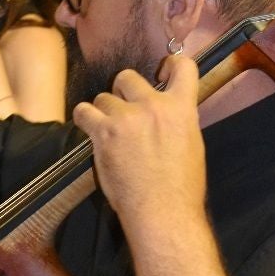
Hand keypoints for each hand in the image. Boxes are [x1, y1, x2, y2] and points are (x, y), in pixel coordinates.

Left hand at [72, 55, 206, 237]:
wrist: (163, 212)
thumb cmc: (180, 189)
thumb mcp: (191, 145)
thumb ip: (177, 122)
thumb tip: (166, 115)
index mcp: (182, 109)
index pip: (184, 67)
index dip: (170, 64)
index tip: (162, 70)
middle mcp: (154, 106)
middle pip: (127, 77)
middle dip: (123, 91)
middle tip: (124, 113)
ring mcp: (128, 118)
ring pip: (103, 97)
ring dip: (103, 111)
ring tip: (108, 132)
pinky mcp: (104, 133)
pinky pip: (84, 112)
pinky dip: (83, 118)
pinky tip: (88, 128)